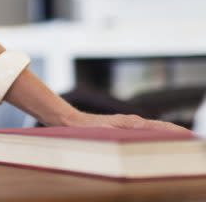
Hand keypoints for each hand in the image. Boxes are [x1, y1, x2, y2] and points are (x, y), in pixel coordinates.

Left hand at [62, 109, 190, 133]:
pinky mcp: (125, 128)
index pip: (158, 128)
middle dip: (177, 134)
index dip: (174, 132)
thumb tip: (137, 126)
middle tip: (193, 141)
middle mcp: (132, 122)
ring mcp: (129, 125)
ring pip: (154, 130)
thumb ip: (118, 129)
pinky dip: (157, 136)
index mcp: (130, 122)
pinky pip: (146, 133)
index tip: (189, 137)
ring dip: (169, 136)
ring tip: (184, 143)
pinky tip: (161, 144)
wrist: (72, 122)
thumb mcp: (102, 131)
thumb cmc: (86, 129)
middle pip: (160, 128)